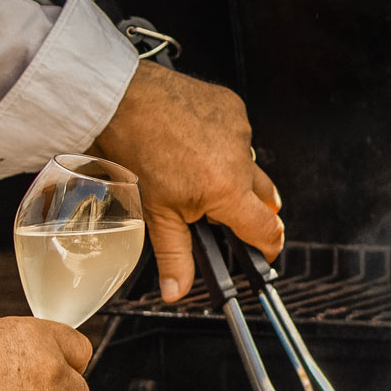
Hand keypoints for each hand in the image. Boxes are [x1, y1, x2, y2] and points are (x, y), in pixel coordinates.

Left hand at [92, 61, 283, 300]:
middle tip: (223, 214)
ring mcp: (239, 129)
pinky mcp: (232, 107)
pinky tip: (195, 144)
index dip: (269, 246)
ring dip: (233, 175)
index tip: (265, 251)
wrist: (121, 99)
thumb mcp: (156, 212)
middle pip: (267, 198)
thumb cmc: (134, 149)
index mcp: (226, 190)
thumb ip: (175, 255)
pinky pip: (238, 135)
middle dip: (253, 211)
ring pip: (249, 164)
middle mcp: (240, 158)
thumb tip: (177, 290)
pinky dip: (223, 145)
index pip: (267, 228)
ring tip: (197, 173)